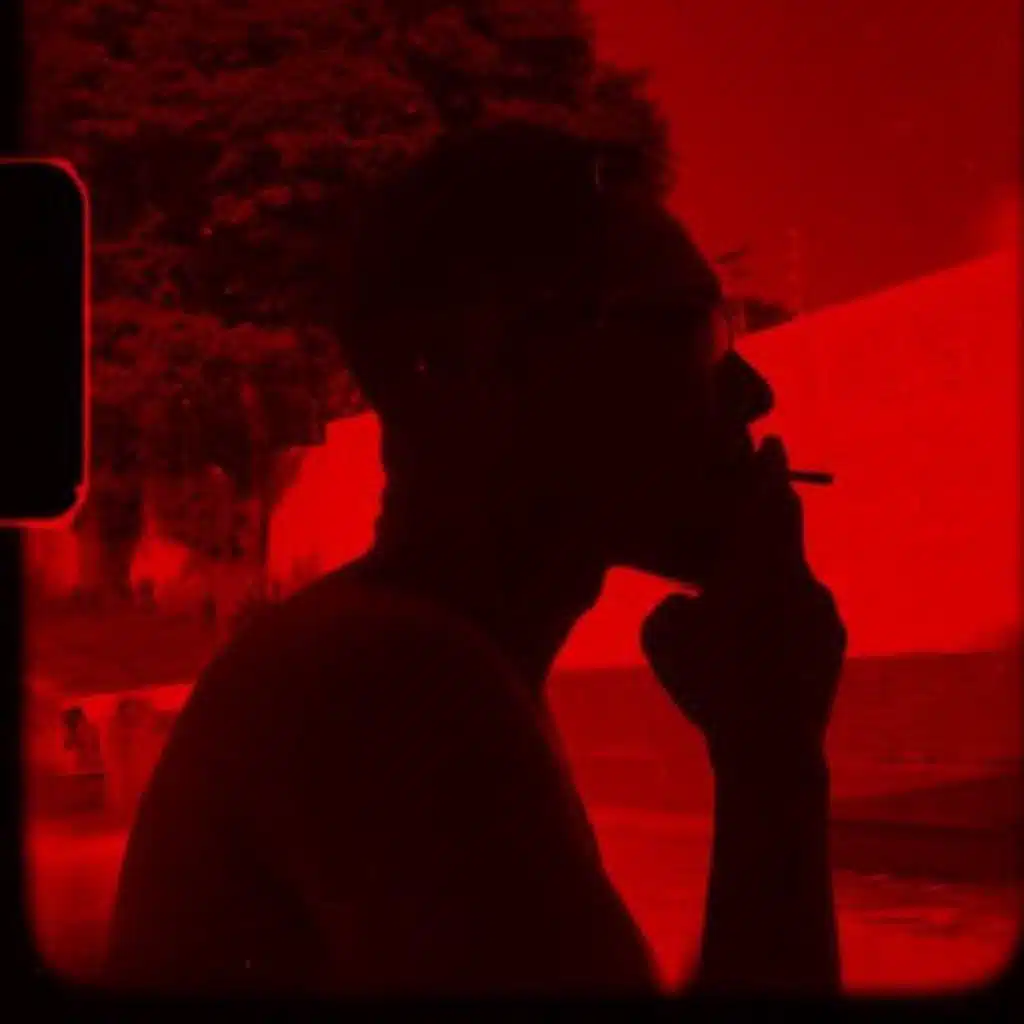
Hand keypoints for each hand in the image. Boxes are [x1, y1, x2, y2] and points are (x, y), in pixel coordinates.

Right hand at [640, 437, 846, 766]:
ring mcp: (822, 609)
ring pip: (791, 575)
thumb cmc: (708, 685)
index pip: (765, 500)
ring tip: (739, 607)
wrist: (771, 747)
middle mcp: (796, 578)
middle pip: (787, 526)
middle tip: (759, 493)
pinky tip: (761, 643)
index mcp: (755, 567)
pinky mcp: (833, 638)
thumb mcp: (661, 637)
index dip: (766, 468)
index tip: (772, 441)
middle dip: (773, 506)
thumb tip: (688, 600)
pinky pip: (804, 609)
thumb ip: (673, 602)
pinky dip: (783, 612)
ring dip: (769, 575)